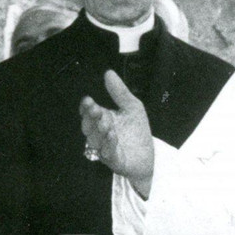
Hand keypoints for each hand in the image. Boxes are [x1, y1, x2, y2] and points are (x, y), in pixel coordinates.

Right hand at [80, 70, 155, 196]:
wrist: (147, 156)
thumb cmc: (136, 132)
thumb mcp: (132, 107)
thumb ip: (120, 92)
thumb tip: (109, 73)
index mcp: (102, 120)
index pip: (89, 112)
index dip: (86, 107)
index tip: (88, 100)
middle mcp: (99, 135)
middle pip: (88, 126)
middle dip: (90, 118)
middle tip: (95, 109)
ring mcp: (104, 148)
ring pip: (95, 140)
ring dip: (99, 131)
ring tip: (105, 123)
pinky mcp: (114, 161)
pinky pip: (107, 153)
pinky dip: (109, 144)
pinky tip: (112, 135)